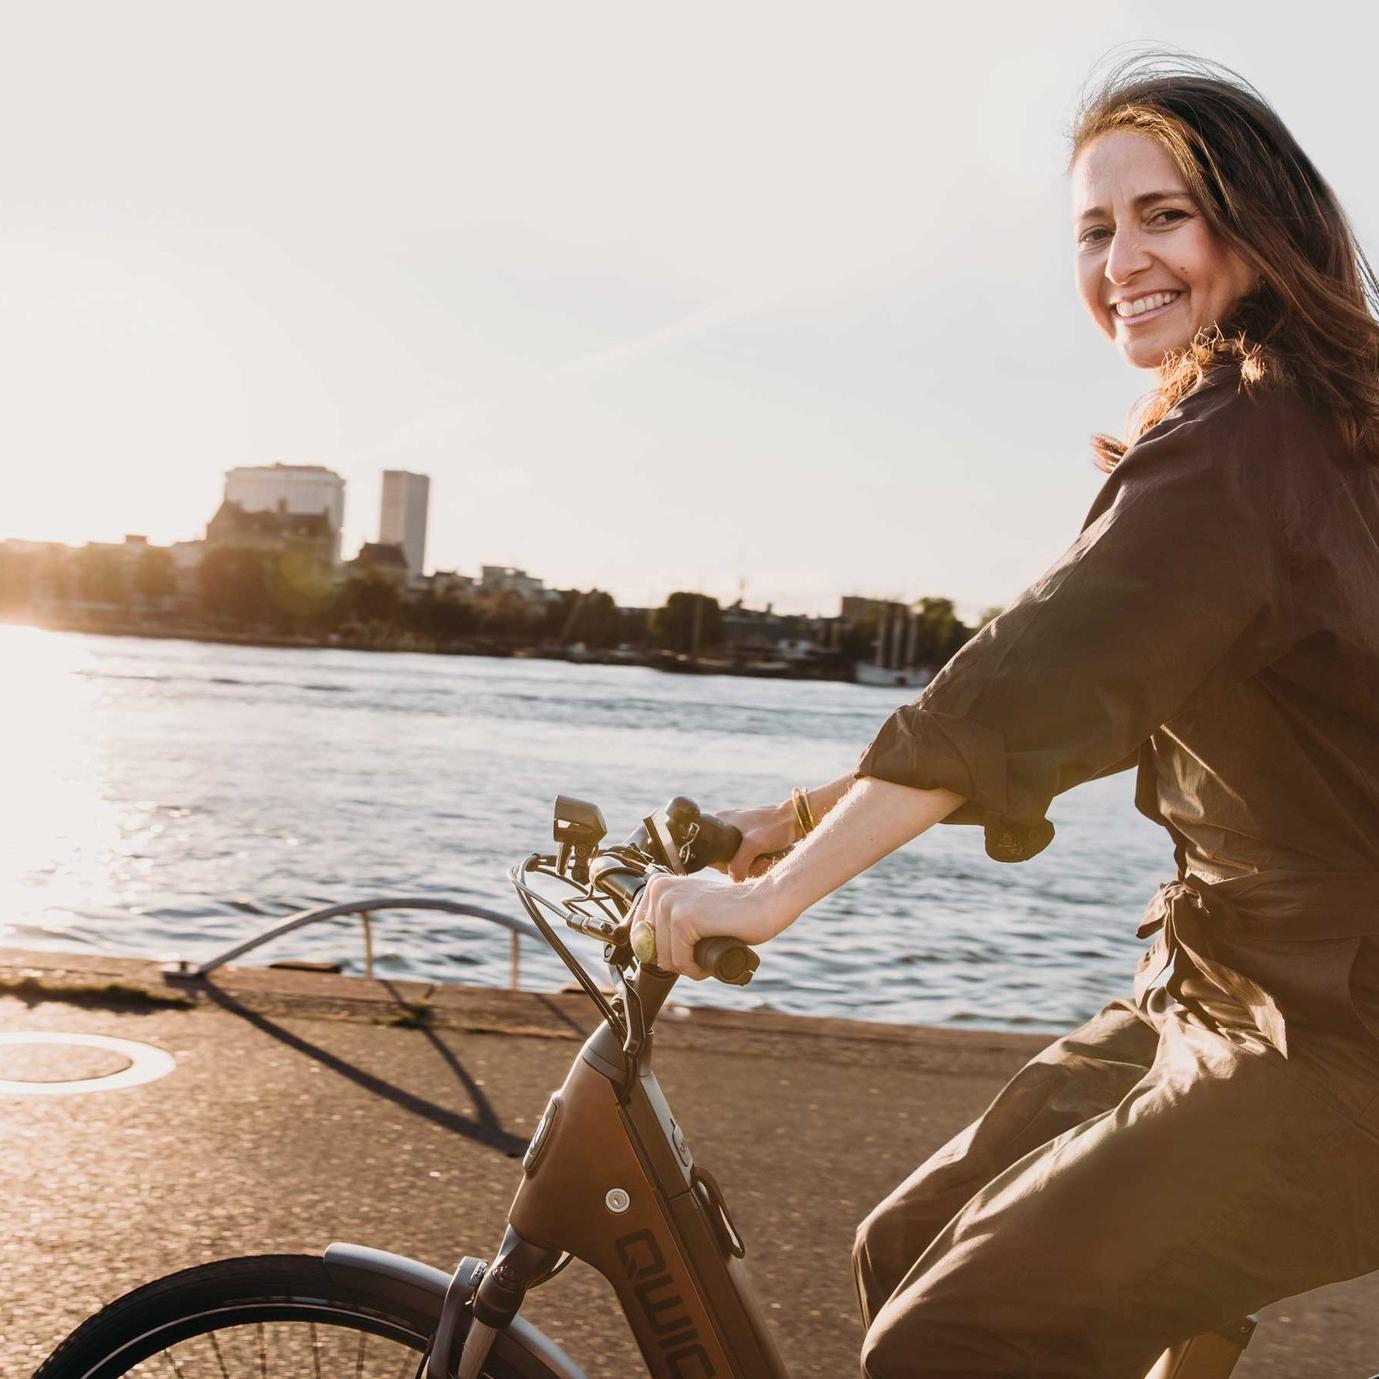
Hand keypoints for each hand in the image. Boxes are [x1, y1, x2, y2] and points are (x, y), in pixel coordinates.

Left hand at [634, 870, 797, 978]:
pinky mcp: (684, 918)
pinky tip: (708, 962)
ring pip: (664, 958)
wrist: (765, 902)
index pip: (638, 934)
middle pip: (650, 948)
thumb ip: (666, 923)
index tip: (685, 949)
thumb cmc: (732, 913)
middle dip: (675, 960)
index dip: (662, 951)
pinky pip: (680, 961)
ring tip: (706, 957)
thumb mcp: (690, 912)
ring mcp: (670, 902)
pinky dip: (695, 969)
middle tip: (699, 954)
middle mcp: (659, 890)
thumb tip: (644, 951)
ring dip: (687, 966)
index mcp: (657, 885)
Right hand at [713, 800, 798, 880]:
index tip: (741, 866)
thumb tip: (734, 879)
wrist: (797, 818)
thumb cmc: (775, 826)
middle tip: (761, 862)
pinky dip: (757, 862)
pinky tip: (769, 859)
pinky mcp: (750, 839)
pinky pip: (748, 857)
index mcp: (721, 820)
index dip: (723, 863)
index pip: (711, 850)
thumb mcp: (754, 844)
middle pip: (725, 857)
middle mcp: (727, 825)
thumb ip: (739, 863)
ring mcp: (738, 832)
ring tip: (768, 860)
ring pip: (738, 859)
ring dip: (753, 865)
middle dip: (743, 865)